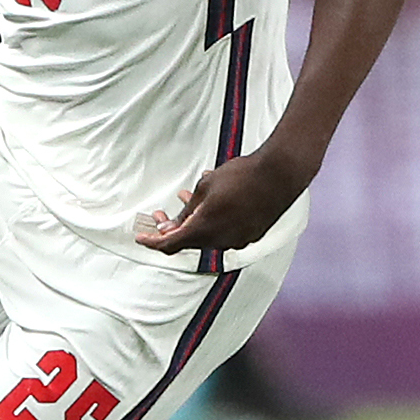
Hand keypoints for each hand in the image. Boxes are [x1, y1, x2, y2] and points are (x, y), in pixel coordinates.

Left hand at [132, 147, 312, 255]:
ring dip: (193, 222)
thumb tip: (168, 228)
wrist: (279, 174)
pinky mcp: (250, 235)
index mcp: (204, 229)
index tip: (140, 238)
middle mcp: (220, 242)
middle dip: (172, 229)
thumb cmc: (241, 176)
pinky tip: (211, 202)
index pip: (170, 245)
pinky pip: (224, 233)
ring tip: (185, 198)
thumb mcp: (206, 187)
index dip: (152, 243)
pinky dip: (212, 222)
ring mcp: (237, 240)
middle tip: (160, 215)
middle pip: (188, 243)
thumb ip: (186, 211)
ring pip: (206, 237)